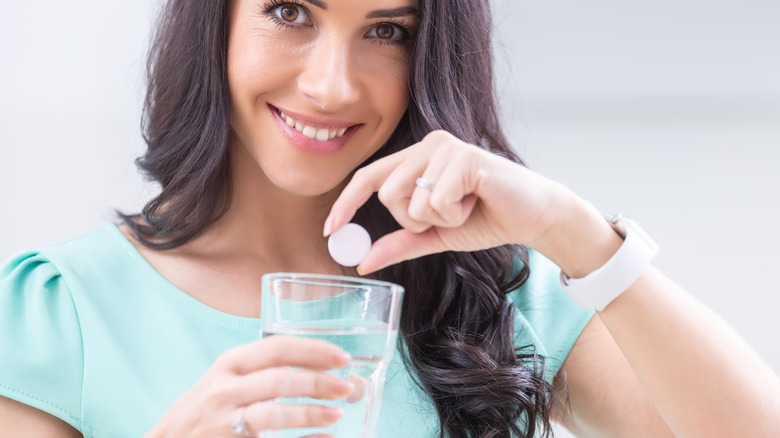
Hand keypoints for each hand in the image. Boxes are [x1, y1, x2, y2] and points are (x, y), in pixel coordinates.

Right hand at [147, 336, 354, 436]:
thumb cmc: (207, 407)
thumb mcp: (227, 378)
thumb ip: (265, 370)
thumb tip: (323, 370)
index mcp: (229, 364)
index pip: (276, 348)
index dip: (313, 350)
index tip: (341, 357)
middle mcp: (224, 389)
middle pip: (279, 380)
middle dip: (318, 382)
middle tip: (348, 387)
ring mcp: (223, 421)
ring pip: (273, 415)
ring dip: (310, 413)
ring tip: (337, 413)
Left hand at [324, 130, 584, 273]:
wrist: (533, 216)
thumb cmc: (486, 217)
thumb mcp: (435, 234)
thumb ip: (401, 242)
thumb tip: (362, 262)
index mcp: (418, 156)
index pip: (369, 176)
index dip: (346, 202)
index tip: (329, 230)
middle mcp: (429, 144)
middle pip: (386, 194)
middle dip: (413, 221)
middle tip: (446, 217)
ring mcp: (446, 147)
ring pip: (411, 201)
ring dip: (438, 219)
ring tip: (466, 206)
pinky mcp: (464, 158)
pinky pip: (436, 202)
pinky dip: (456, 214)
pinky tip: (478, 202)